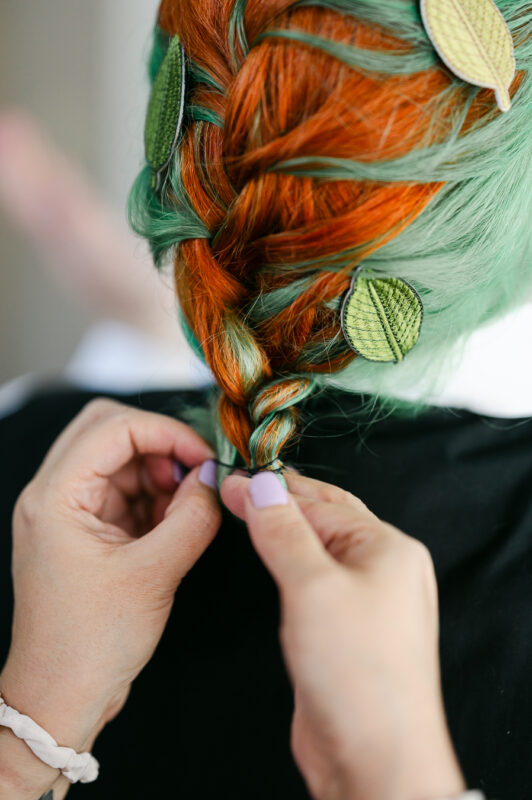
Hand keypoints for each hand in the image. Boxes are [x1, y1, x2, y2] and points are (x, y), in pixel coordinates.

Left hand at [0, 399, 219, 793]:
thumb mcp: (154, 575)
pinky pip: (124, 489)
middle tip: (194, 474)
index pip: (113, 427)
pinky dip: (155, 496)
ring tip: (187, 508)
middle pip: (109, 429)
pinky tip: (175, 522)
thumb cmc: (92, 643)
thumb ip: (193, 517)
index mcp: (55, 496)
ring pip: (119, 458)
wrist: (62, 694)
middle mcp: (54, 493)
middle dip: (160, 444)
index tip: (206, 457)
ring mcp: (68, 509)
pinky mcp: (85, 528)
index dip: (167, 432)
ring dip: (159, 472)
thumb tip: (215, 476)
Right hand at [221, 471, 465, 799]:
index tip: (228, 480)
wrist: (377, 759)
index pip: (320, 502)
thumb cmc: (357, 674)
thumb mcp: (312, 587)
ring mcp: (369, 600)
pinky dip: (292, 562)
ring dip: (286, 528)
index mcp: (389, 548)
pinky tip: (272, 556)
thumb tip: (259, 485)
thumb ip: (282, 531)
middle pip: (328, 516)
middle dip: (283, 499)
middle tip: (238, 484)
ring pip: (322, 548)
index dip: (271, 490)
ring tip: (248, 509)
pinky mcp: (350, 629)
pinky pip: (319, 581)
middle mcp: (385, 568)